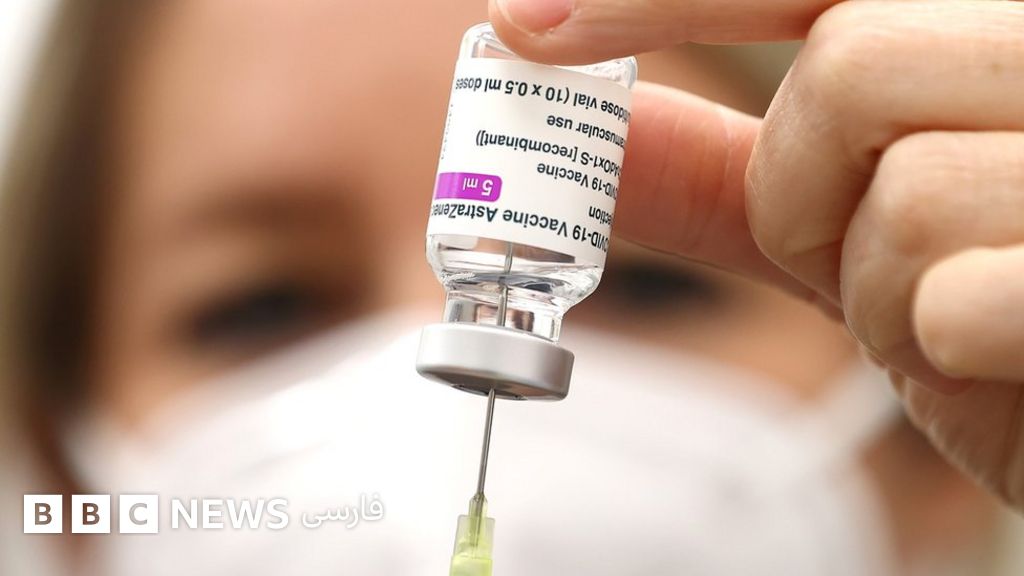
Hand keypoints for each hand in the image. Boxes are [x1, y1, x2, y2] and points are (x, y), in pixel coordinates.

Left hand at [490, 0, 1023, 507]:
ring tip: (938, 312)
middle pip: (851, 67)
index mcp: (987, 25)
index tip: (525, 21)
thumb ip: (727, 177)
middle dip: (804, 189)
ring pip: (901, 192)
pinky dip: (935, 347)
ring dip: (874, 284)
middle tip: (849, 251)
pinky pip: (950, 298)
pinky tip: (993, 353)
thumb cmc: (975, 300)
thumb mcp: (846, 227)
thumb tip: (602, 135)